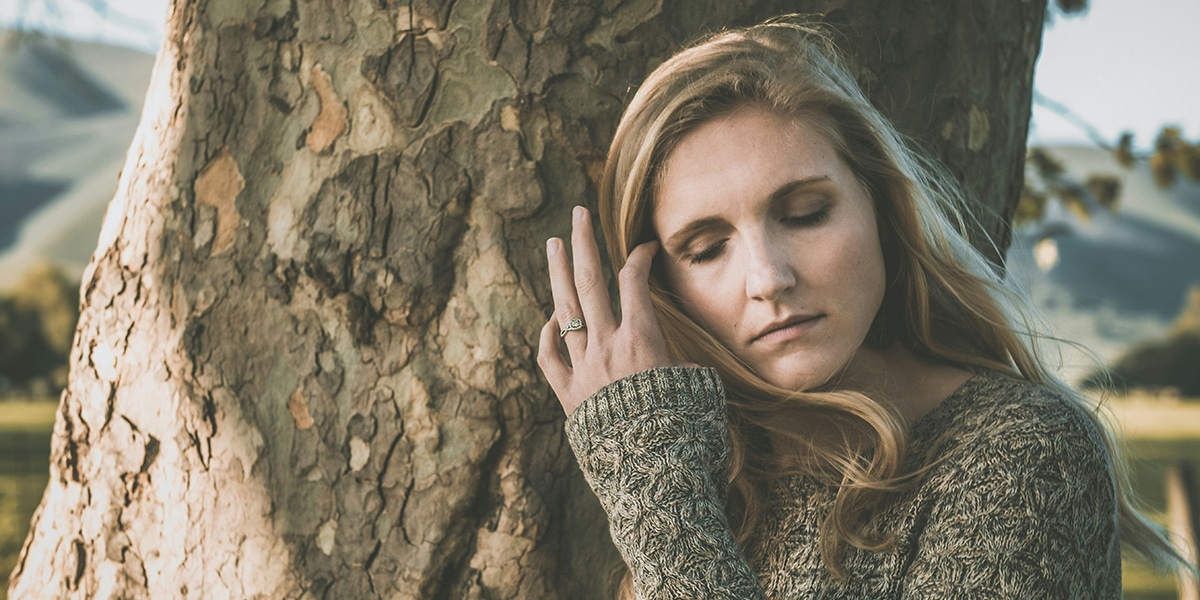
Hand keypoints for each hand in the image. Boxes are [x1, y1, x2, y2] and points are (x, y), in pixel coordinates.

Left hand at [537, 206, 693, 414]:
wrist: (650, 473)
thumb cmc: (684, 429)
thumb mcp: (698, 387)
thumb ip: (684, 363)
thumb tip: (680, 360)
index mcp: (641, 339)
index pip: (634, 281)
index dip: (639, 257)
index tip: (644, 246)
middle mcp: (607, 346)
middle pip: (590, 282)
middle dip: (584, 243)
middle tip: (578, 212)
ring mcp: (582, 368)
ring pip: (564, 310)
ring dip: (558, 274)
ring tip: (553, 244)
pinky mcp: (568, 394)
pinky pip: (549, 356)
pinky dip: (548, 334)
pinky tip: (551, 318)